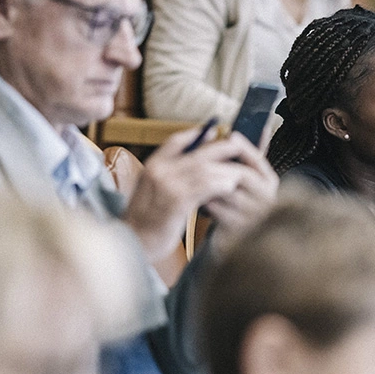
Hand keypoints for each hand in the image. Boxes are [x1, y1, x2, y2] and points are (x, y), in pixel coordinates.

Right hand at [123, 129, 277, 262]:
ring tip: (241, 174)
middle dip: (221, 149)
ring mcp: (167, 185)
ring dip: (225, 170)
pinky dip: (220, 184)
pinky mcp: (176, 201)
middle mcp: (158, 170)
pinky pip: (204, 187)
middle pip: (197, 152)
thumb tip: (193, 168)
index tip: (215, 131)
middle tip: (240, 149)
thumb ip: (168, 177)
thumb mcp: (152, 192)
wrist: (133, 242)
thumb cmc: (146, 222)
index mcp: (152, 166)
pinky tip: (230, 188)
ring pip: (204, 169)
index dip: (196, 134)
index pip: (175, 141)